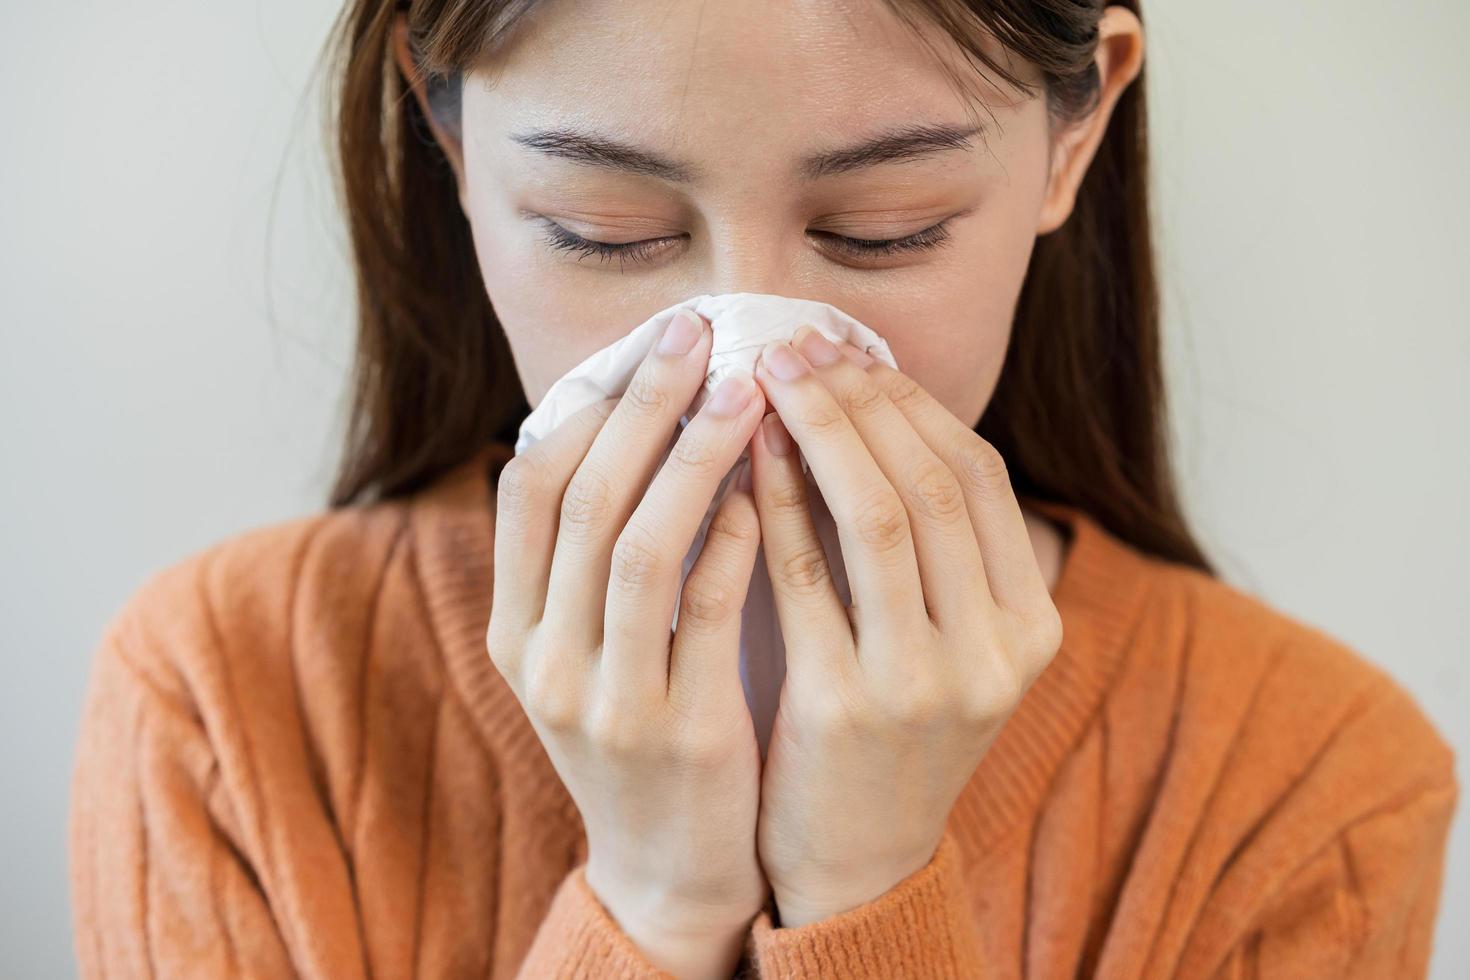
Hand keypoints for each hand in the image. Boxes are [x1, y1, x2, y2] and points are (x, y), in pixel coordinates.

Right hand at [487, 310, 770, 977]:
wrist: (668, 865)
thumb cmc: (646, 730)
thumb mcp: (592, 648)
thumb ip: (598, 558)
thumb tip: (639, 423)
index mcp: (515, 626)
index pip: (527, 486)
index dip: (587, 402)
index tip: (647, 341)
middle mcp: (543, 658)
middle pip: (583, 499)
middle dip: (642, 403)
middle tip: (698, 331)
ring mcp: (604, 698)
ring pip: (637, 547)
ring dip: (693, 456)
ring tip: (745, 389)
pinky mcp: (676, 729)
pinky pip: (701, 613)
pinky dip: (729, 539)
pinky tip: (762, 488)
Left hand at [746, 325, 1063, 927]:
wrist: (858, 859)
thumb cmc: (889, 730)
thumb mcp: (944, 642)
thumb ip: (931, 547)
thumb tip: (864, 402)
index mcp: (1031, 623)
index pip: (980, 476)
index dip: (911, 403)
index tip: (848, 354)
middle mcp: (998, 651)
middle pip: (933, 482)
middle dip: (860, 400)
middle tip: (796, 344)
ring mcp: (929, 683)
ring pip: (880, 517)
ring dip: (818, 434)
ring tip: (763, 379)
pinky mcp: (849, 707)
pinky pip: (806, 578)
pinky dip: (774, 505)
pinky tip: (740, 458)